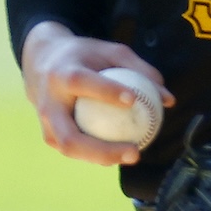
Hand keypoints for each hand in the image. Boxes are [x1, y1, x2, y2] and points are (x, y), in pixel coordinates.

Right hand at [20, 20, 172, 167]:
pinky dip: (97, 154)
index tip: (133, 100)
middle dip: (102, 149)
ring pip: (70, 149)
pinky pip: (74, 150)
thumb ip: (141, 70)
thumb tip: (168, 100)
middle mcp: (49, 102)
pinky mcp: (49, 136)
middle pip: (69, 136)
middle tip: (135, 151)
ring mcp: (45, 123)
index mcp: (61, 74)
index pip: (81, 83)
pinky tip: (121, 153)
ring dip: (101, 157)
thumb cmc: (85, 56)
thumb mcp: (112, 52)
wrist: (42, 62)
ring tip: (133, 155)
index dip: (106, 92)